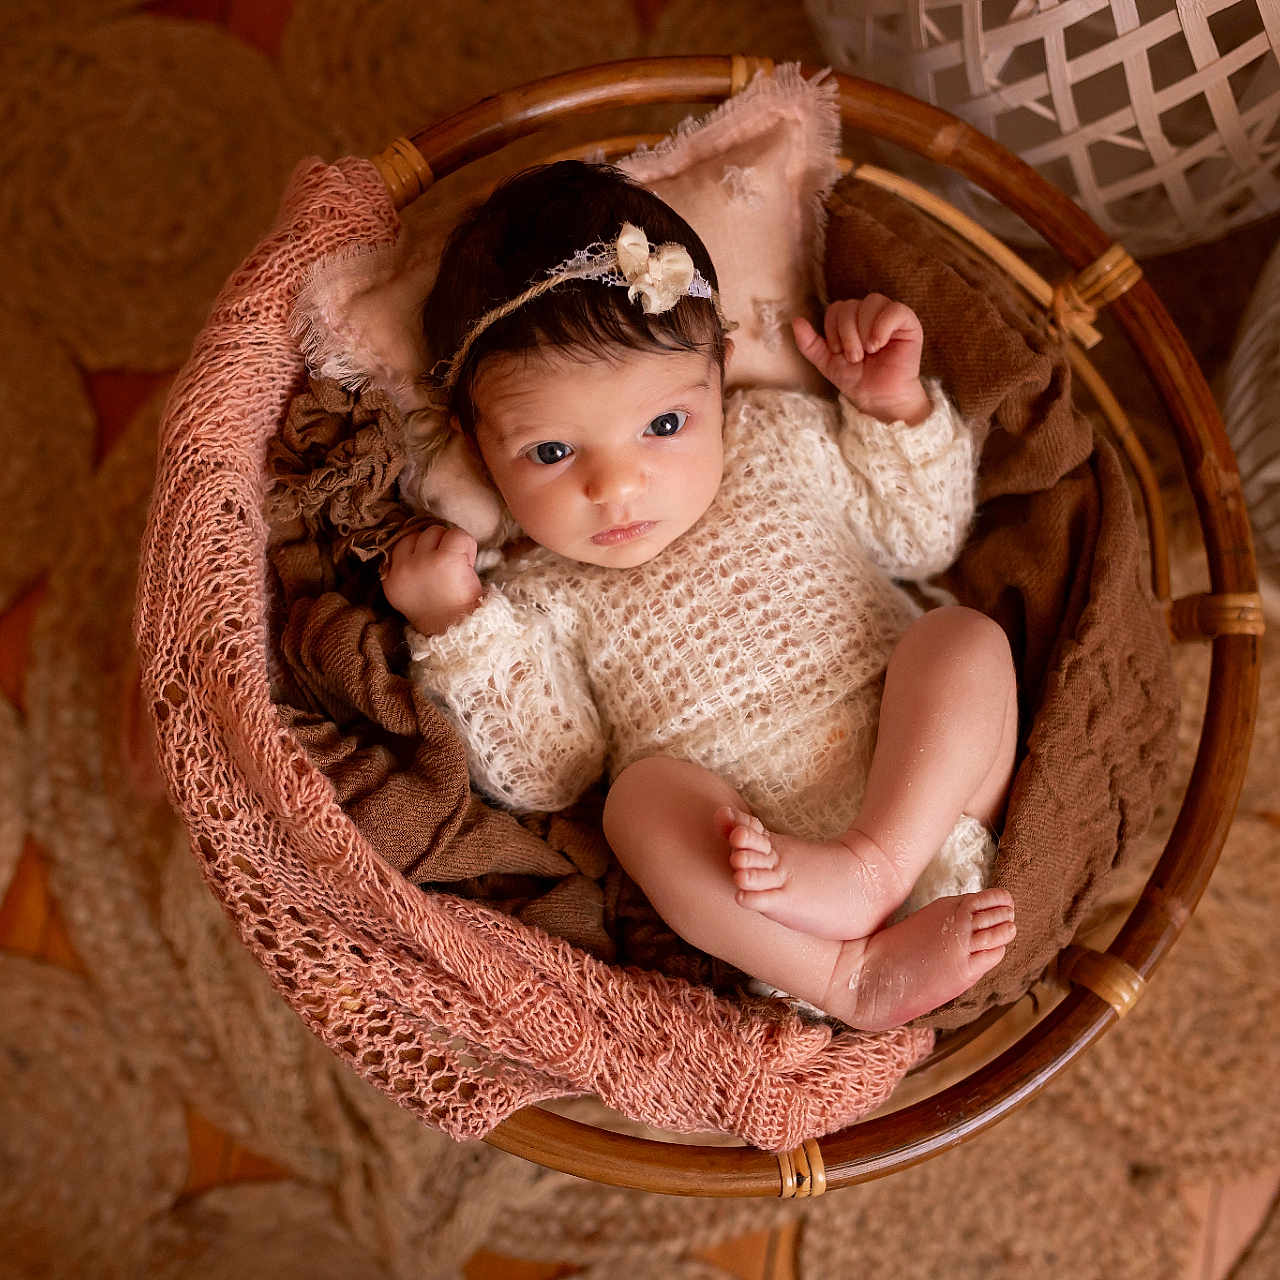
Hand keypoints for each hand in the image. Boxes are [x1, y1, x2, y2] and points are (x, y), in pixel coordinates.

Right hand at [381, 525, 482, 636]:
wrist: (459, 633)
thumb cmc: (442, 614)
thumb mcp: (413, 594)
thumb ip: (410, 569)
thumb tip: (421, 539)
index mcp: (392, 580)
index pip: (402, 544)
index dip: (422, 551)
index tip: (435, 568)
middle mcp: (403, 569)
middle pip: (417, 535)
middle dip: (435, 545)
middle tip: (449, 568)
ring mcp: (423, 563)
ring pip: (435, 531)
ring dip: (450, 544)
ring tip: (458, 567)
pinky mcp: (445, 559)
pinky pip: (457, 535)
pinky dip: (467, 545)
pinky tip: (469, 564)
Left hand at [793, 295, 930, 424]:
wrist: (879, 399)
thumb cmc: (857, 380)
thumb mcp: (827, 362)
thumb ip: (810, 343)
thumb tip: (795, 321)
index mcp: (852, 319)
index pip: (836, 308)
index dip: (833, 331)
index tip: (839, 353)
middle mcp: (871, 313)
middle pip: (851, 305)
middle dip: (847, 334)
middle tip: (855, 358)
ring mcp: (890, 317)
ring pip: (871, 302)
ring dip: (863, 330)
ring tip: (868, 352)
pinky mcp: (909, 324)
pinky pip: (895, 310)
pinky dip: (882, 326)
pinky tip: (878, 344)